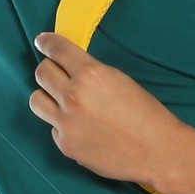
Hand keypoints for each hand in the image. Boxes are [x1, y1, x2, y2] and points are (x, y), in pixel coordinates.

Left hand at [29, 32, 182, 185]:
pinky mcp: (65, 145)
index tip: (42, 42)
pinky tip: (81, 128)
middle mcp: (73, 96)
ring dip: (47, 96)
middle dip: (49, 69)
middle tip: (57, 73)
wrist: (157, 151)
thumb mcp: (119, 79)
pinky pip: (52, 127)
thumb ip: (90, 72)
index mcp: (90, 74)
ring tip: (61, 101)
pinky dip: (62, 125)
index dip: (47, 42)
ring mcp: (66, 123)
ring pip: (36, 100)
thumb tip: (67, 67)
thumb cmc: (146, 114)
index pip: (56, 49)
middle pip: (41, 73)